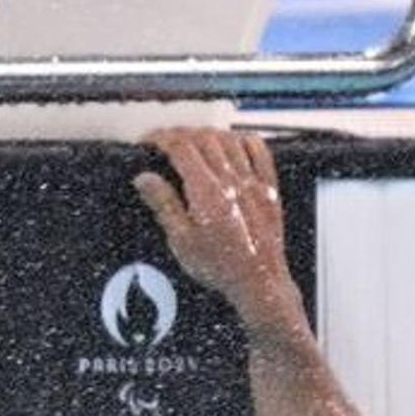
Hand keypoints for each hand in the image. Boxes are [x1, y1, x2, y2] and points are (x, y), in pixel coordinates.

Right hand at [132, 129, 302, 317]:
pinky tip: (234, 141)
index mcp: (206, 191)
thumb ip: (163, 204)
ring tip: (194, 139)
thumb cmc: (222, 267)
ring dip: (207, 133)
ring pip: (229, 139)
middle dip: (179, 133)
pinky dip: (244, 139)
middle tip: (165, 140)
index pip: (180, 146)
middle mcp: (231, 181)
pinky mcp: (269, 189)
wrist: (259, 282)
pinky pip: (260, 151)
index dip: (161, 137)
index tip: (149, 141)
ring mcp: (252, 182)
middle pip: (203, 137)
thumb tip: (145, 179)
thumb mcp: (181, 240)